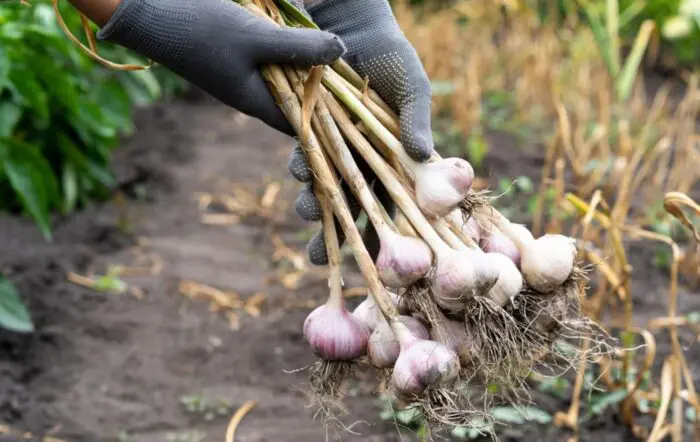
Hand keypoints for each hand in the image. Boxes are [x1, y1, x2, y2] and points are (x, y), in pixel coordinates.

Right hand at [95, 0, 345, 135]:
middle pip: (298, 99)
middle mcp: (252, 94)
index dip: (332, 117)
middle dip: (325, 88)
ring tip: (338, 53)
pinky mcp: (237, 54)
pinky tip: (303, 31)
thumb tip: (342, 51)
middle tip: (357, 75)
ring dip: (307, 63)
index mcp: (256, 102)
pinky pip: (271, 57)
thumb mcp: (256, 37)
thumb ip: (299, 47)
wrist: (147, 10)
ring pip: (287, 76)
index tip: (361, 107)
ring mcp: (243, 75)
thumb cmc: (201, 28)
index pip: (303, 123)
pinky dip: (288, 47)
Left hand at [289, 0, 433, 264]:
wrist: (351, 25)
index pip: (393, 207)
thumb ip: (417, 120)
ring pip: (326, 188)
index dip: (383, 237)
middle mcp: (366, 162)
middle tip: (317, 258)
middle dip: (335, 237)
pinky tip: (300, 170)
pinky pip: (306, 157)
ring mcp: (337, 149)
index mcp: (397, 162)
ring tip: (307, 211)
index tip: (372, 264)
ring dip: (315, 204)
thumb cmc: (392, 56)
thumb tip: (425, 155)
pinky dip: (303, 167)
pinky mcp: (311, 133)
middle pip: (353, 210)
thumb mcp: (412, 86)